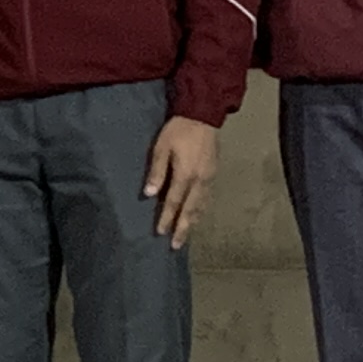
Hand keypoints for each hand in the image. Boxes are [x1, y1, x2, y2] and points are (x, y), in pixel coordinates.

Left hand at [142, 114, 221, 247]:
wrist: (203, 116)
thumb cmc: (178, 130)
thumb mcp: (161, 148)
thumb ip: (156, 172)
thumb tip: (148, 195)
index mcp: (186, 175)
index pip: (174, 203)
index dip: (166, 219)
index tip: (160, 233)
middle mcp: (200, 181)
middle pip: (191, 210)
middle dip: (183, 229)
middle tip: (176, 245)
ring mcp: (209, 178)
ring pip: (201, 206)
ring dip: (193, 222)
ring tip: (185, 235)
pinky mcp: (213, 174)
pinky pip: (206, 198)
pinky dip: (200, 210)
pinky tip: (196, 215)